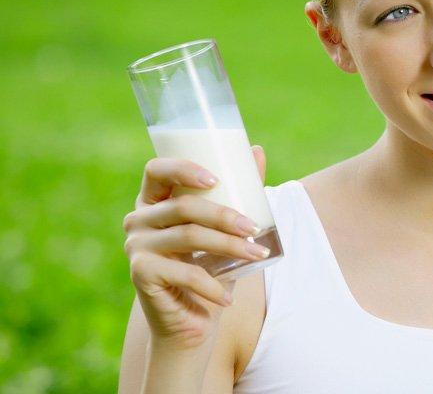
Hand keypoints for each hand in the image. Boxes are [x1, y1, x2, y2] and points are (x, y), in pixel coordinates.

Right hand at [122, 145, 267, 350]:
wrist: (192, 319)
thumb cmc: (212, 267)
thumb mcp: (225, 228)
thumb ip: (239, 191)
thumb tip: (257, 151)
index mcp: (154, 200)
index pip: (156, 170)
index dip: (182, 168)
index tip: (215, 179)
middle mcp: (139, 219)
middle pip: (184, 206)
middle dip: (225, 216)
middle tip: (255, 228)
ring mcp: (136, 246)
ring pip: (189, 236)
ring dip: (229, 246)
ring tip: (258, 255)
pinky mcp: (140, 273)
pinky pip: (184, 273)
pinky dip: (213, 285)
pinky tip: (229, 297)